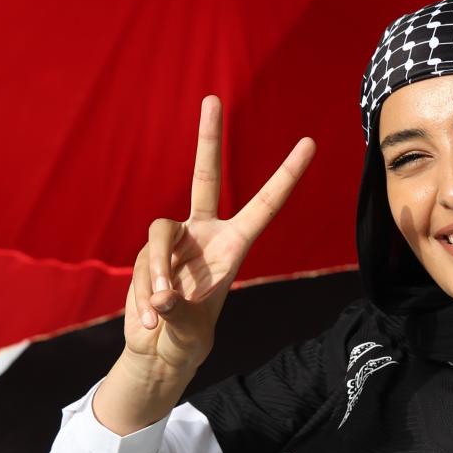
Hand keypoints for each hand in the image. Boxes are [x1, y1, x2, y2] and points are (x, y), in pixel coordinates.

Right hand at [123, 95, 315, 375]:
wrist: (158, 352)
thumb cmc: (187, 341)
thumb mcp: (190, 332)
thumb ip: (177, 312)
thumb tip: (159, 295)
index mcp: (233, 247)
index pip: (263, 206)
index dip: (285, 176)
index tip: (309, 143)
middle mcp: (204, 234)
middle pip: (204, 177)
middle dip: (207, 139)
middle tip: (211, 99)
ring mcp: (173, 241)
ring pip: (159, 235)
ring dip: (156, 272)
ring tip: (160, 310)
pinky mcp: (146, 253)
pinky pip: (143, 264)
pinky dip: (143, 294)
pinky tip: (150, 321)